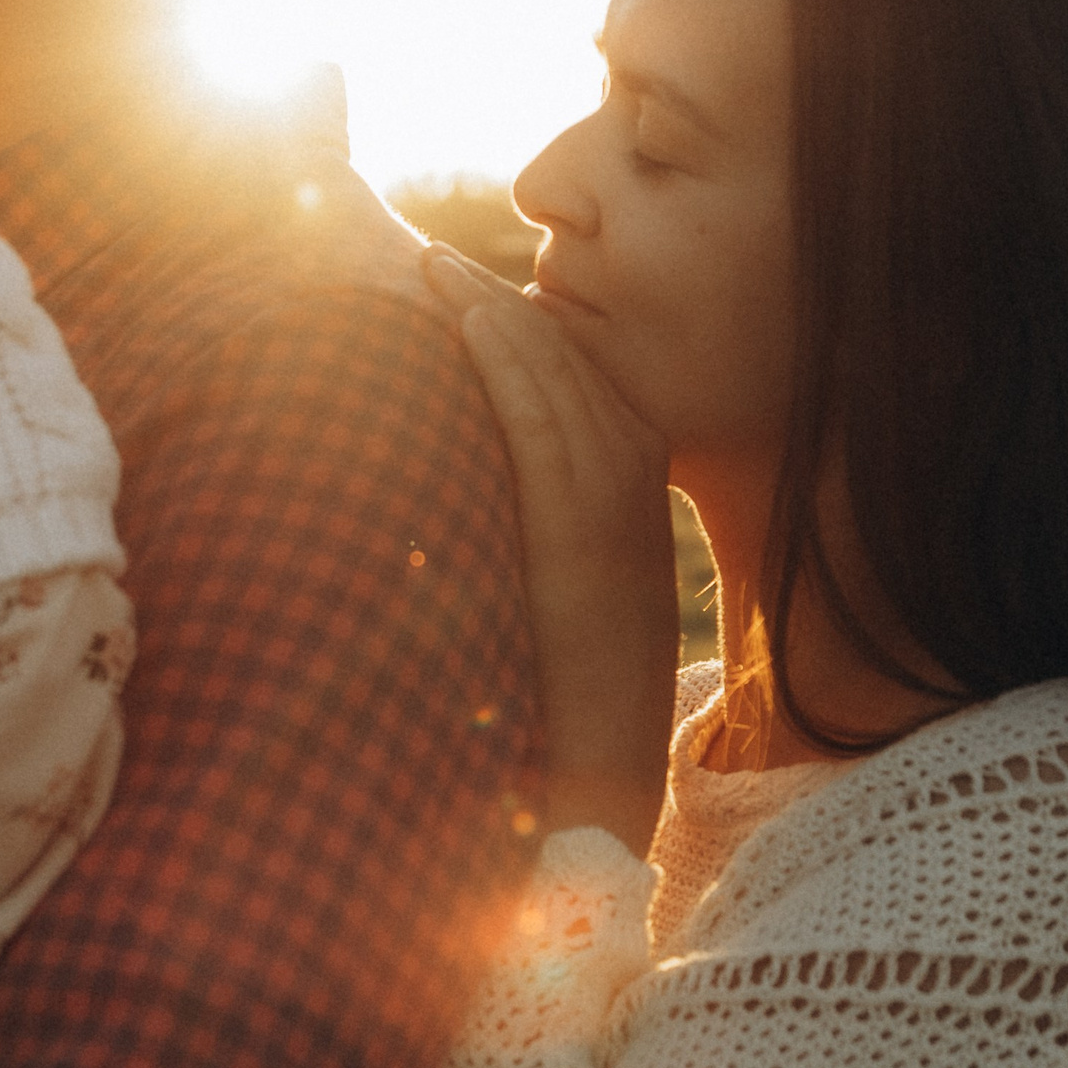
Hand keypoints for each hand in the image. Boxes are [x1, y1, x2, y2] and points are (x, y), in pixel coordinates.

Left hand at [423, 242, 679, 851]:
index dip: (533, 347)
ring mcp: (618, 524)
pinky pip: (555, 425)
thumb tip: (449, 531)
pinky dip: (515, 362)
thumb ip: (510, 570)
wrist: (591, 803)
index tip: (475, 304)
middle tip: (438, 265)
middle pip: (578, 377)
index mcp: (622, 532)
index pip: (588, 405)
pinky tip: (470, 319)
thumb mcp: (532, 630)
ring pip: (567, 387)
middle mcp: (632, 515)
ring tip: (435, 271)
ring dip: (501, 320)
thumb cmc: (545, 731)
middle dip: (508, 314)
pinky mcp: (590, 541)